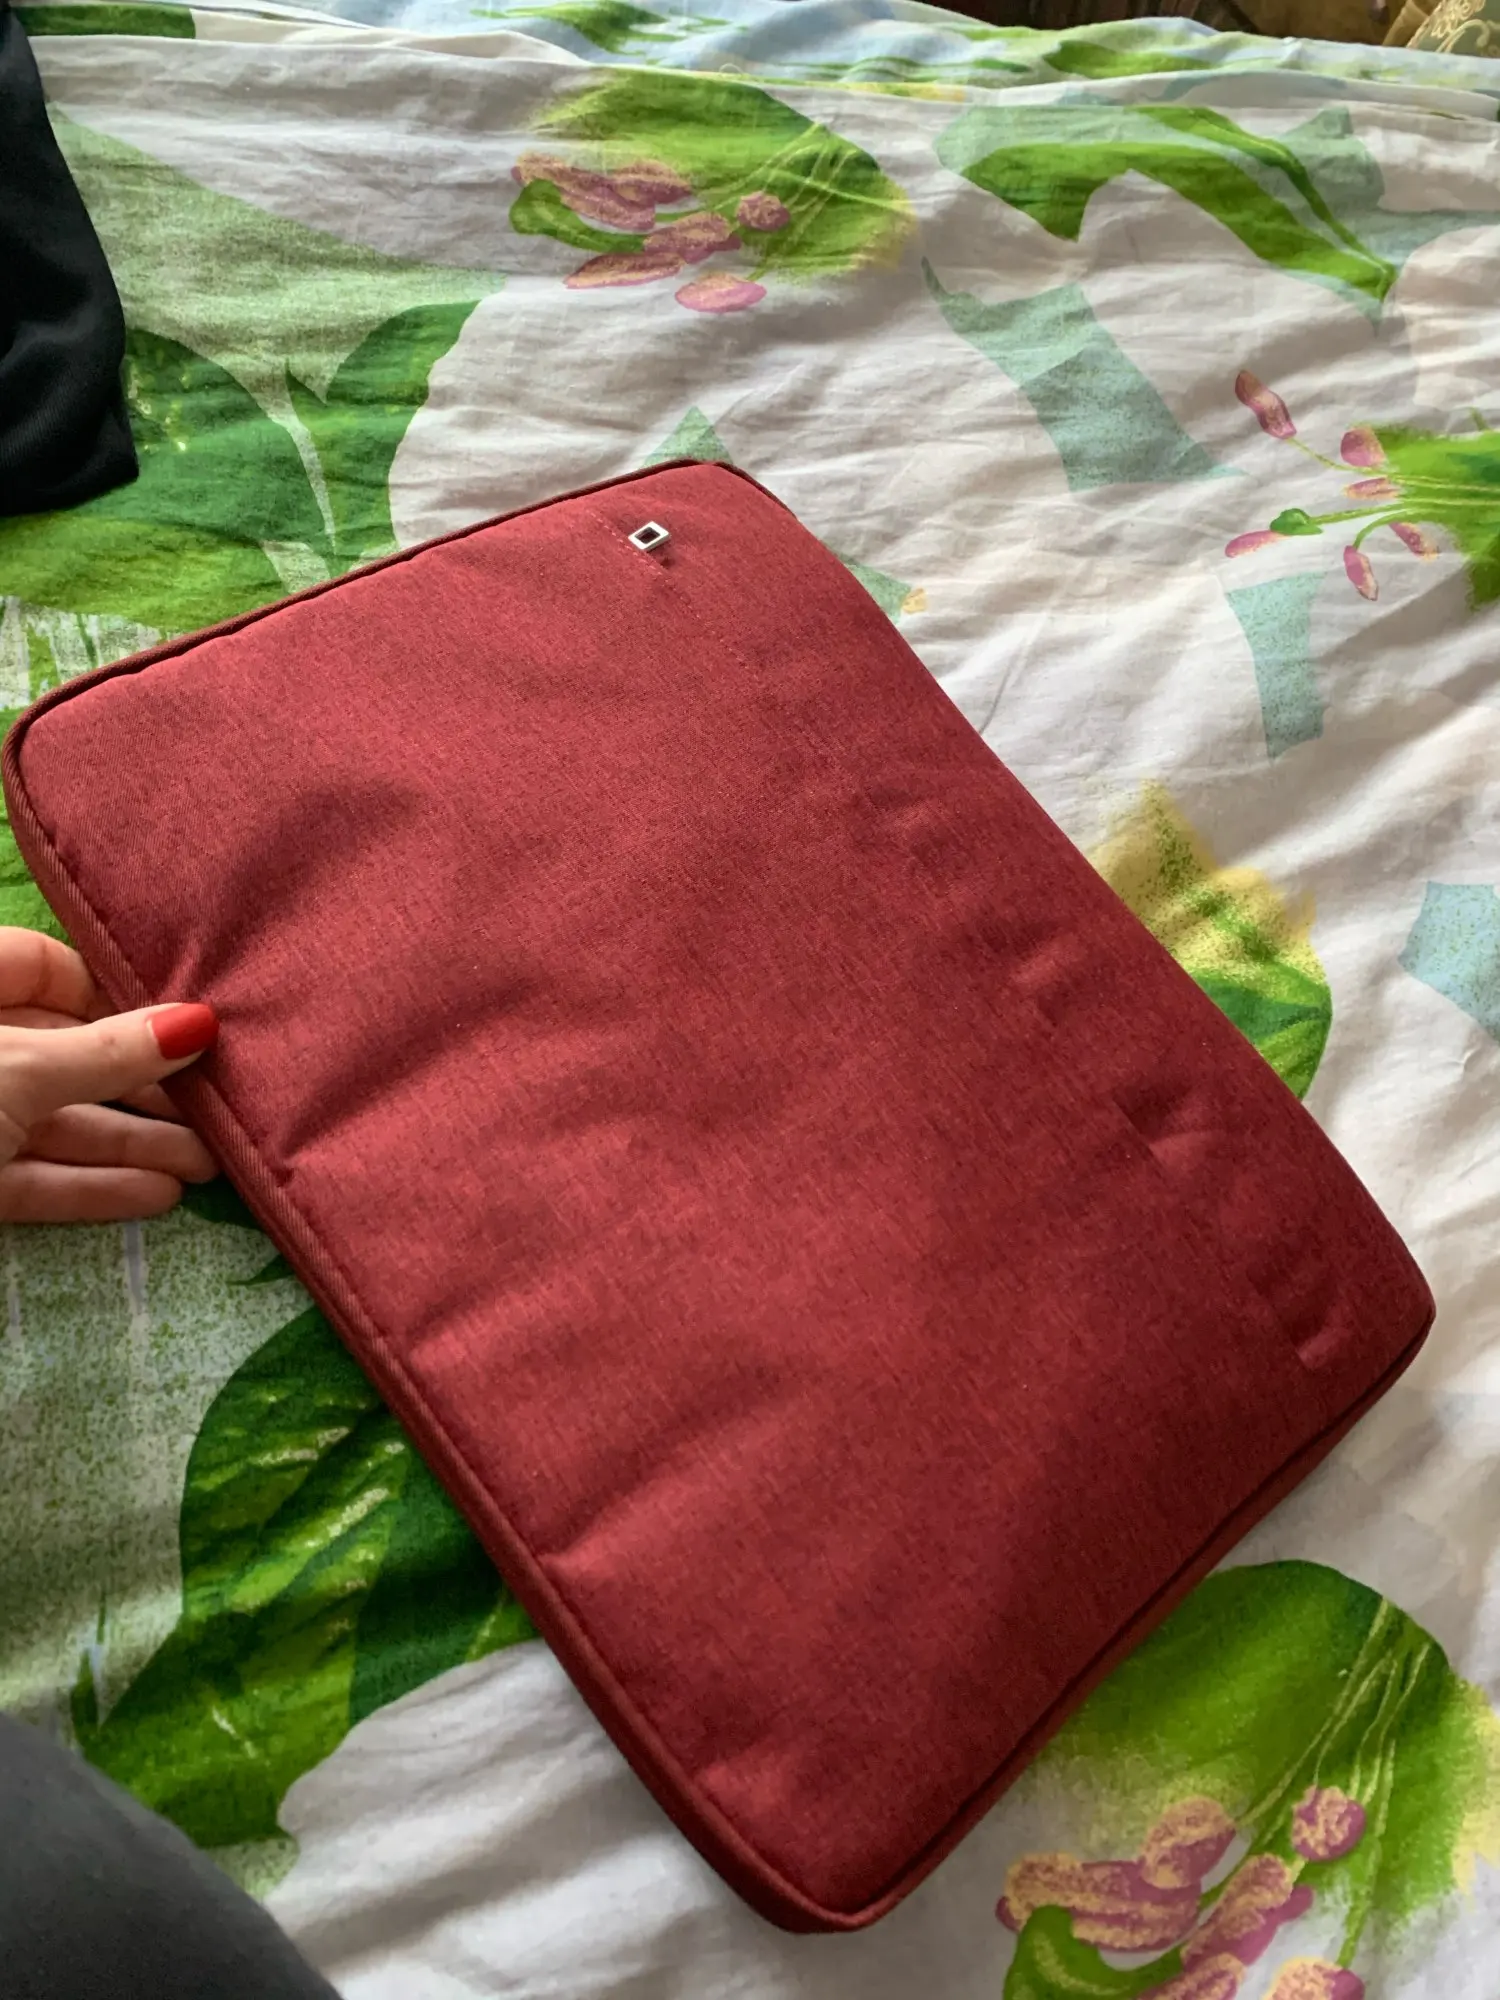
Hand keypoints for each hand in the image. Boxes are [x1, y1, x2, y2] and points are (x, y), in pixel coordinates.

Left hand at [0, 927, 219, 1222]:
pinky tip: (156, 1194)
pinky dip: (91, 1186)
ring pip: (56, 1121)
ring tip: (206, 1163)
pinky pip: (34, 1177)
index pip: (44, 966)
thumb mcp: (20, 1067)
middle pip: (64, 1052)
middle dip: (142, 1084)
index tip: (179, 1028)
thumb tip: (196, 1022)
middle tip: (213, 1107)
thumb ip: (107, 1052)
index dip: (110, 994)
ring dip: (132, 1143)